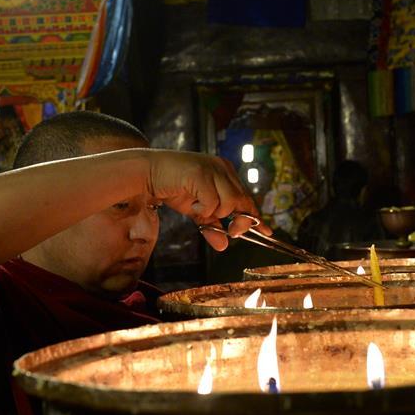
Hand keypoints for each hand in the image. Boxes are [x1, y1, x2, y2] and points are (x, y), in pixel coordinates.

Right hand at [148, 150, 270, 249]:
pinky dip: (203, 210)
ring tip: (199, 209)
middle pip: (243, 201)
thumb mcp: (197, 211)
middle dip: (240, 221)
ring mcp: (212, 169)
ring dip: (216, 214)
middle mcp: (223, 168)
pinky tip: (192, 204)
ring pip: (230, 202)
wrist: (147, 174)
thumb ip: (211, 226)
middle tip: (231, 232)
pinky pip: (213, 203)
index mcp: (225, 173)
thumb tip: (224, 245)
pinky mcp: (201, 174)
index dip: (256, 216)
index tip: (266, 232)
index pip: (247, 197)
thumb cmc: (173, 187)